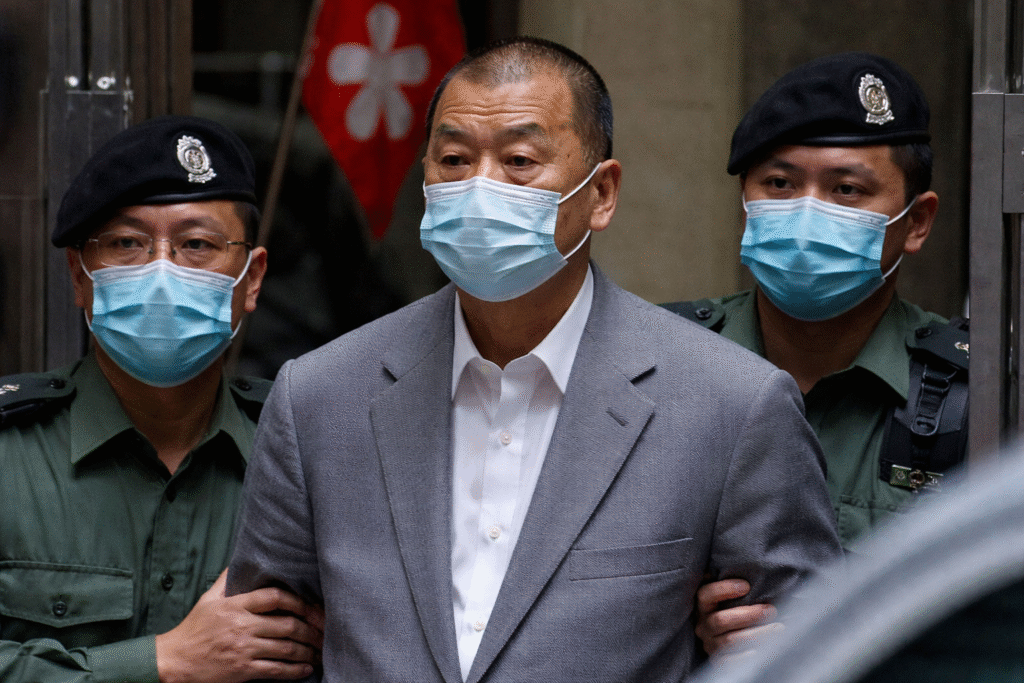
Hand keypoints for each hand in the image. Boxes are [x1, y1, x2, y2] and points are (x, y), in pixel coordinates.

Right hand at [156, 569, 324, 682]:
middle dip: (311, 628)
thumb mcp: (208, 599)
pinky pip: (276, 670)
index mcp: (236, 606)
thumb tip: (241, 561)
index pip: (274, 596)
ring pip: (286, 648)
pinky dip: (295, 670)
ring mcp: (243, 649)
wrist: (173, 661)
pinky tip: (306, 668)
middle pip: (287, 624)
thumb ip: (227, 580)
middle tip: (325, 630)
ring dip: (308, 650)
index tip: (312, 606)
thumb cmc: (193, 629)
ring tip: (320, 650)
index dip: (298, 600)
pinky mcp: (242, 670)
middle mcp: (242, 626)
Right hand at [694, 578, 780, 656]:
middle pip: (720, 620)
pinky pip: (732, 661)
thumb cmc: (734, 611)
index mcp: (704, 607)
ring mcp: (710, 645)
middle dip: (748, 615)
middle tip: (771, 610)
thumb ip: (736, 586)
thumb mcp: (731, 598)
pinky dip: (749, 655)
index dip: (723, 589)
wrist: (728, 642)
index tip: (746, 585)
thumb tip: (750, 565)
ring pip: (730, 641)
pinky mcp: (719, 662)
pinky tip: (766, 650)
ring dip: (757, 634)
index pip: (706, 595)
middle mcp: (703, 626)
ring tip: (779, 628)